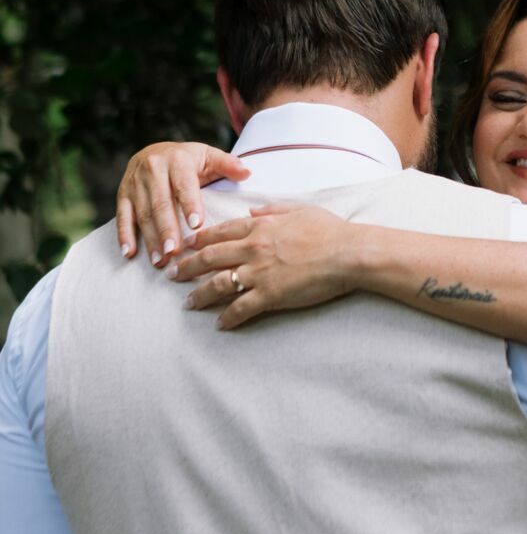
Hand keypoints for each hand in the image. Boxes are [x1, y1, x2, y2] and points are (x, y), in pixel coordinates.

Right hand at [116, 142, 249, 265]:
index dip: (190, 204)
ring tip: (160, 260)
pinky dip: (124, 235)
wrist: (155, 151)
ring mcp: (135, 182)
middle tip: (174, 252)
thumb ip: (227, 165)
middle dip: (167, 229)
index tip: (197, 226)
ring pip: (142, 212)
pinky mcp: (122, 193)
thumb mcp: (209, 157)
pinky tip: (129, 253)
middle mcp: (153, 169)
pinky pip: (122, 215)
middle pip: (160, 203)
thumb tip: (247, 172)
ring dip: (150, 238)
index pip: (184, 185)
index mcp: (177, 160)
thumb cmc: (189, 160)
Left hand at [169, 204, 358, 328]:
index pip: (220, 232)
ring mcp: (259, 272)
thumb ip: (272, 209)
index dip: (199, 239)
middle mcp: (252, 248)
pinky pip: (241, 309)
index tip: (186, 246)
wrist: (347, 253)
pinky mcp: (269, 295)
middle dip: (186, 267)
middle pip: (209, 258)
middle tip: (171, 275)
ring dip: (199, 295)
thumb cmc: (329, 230)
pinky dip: (228, 318)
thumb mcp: (299, 209)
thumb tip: (252, 209)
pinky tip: (220, 325)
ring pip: (217, 284)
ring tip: (188, 304)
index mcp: (260, 226)